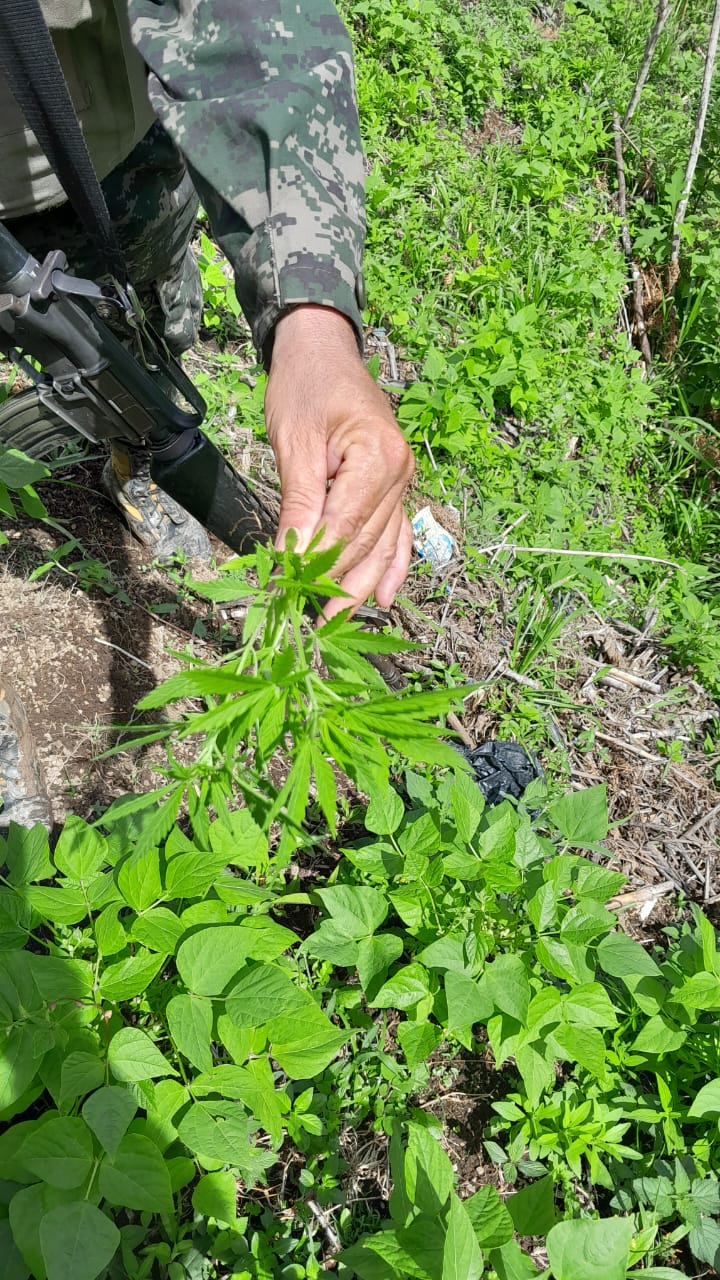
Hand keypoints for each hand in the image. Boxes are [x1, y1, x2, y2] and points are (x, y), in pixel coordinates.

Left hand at [265, 305, 414, 617]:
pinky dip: (391, 568)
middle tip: (301, 620)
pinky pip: (397, 535)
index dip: (314, 563)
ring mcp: (402, 482)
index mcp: (377, 459)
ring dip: (358, 587)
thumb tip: (289, 557)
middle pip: (365, 544)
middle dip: (333, 583)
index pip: (344, 528)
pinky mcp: (395, 486)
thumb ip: (297, 503)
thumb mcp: (293, 441)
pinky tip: (381, 599)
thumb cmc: (304, 386)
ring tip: (334, 623)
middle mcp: (400, 474)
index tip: (284, 592)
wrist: (323, 349)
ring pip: (382, 547)